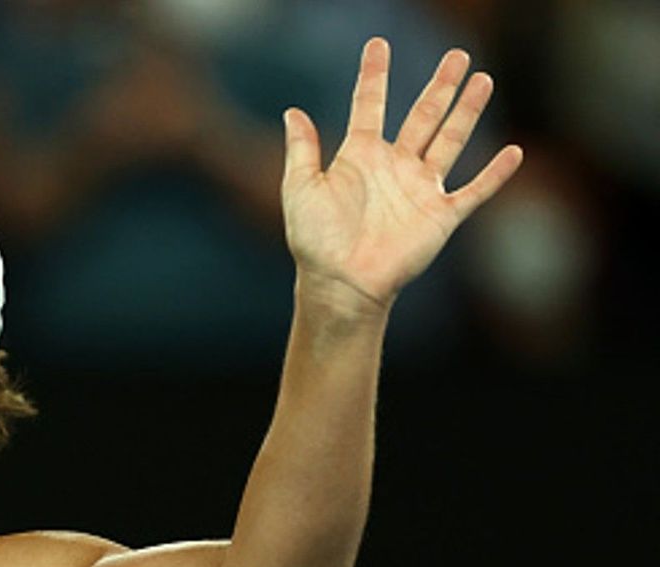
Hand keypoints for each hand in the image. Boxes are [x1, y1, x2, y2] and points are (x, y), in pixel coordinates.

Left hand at [281, 38, 523, 310]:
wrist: (340, 282)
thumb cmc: (315, 240)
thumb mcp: (301, 188)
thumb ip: (302, 149)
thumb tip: (292, 111)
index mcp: (360, 156)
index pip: (370, 105)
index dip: (374, 75)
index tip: (378, 44)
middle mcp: (395, 166)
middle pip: (423, 115)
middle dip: (440, 86)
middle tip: (458, 54)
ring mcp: (420, 189)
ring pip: (451, 140)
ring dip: (467, 112)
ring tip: (482, 80)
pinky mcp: (441, 215)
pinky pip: (474, 190)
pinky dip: (495, 174)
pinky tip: (515, 152)